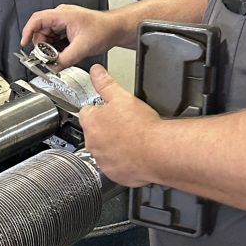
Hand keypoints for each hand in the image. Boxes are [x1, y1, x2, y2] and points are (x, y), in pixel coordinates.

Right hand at [20, 5, 115, 68]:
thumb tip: (53, 67)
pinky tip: (64, 53)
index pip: (37, 20)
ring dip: (50, 48)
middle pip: (40, 31)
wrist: (115, 29)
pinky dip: (56, 47)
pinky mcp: (66, 29)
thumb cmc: (103, 29)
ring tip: (59, 56)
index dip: (27, 32)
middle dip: (42, 46)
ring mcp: (63, 22)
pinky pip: (54, 39)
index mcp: (62, 15)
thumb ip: (65, 59)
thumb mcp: (82, 48)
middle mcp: (61, 16)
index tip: (23, 44)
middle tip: (48, 57)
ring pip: (47, 36)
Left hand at [79, 65, 161, 185]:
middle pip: (95, 132)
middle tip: (124, 125)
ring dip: (113, 145)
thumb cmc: (142, 127)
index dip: (100, 110)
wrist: (158, 151)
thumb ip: (105, 83)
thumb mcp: (122, 96)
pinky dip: (121, 161)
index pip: (86, 112)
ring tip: (131, 139)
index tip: (109, 111)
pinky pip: (114, 166)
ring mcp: (102, 160)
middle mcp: (92, 143)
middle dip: (106, 128)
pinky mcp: (113, 173)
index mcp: (91, 122)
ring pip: (104, 150)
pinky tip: (133, 154)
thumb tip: (96, 72)